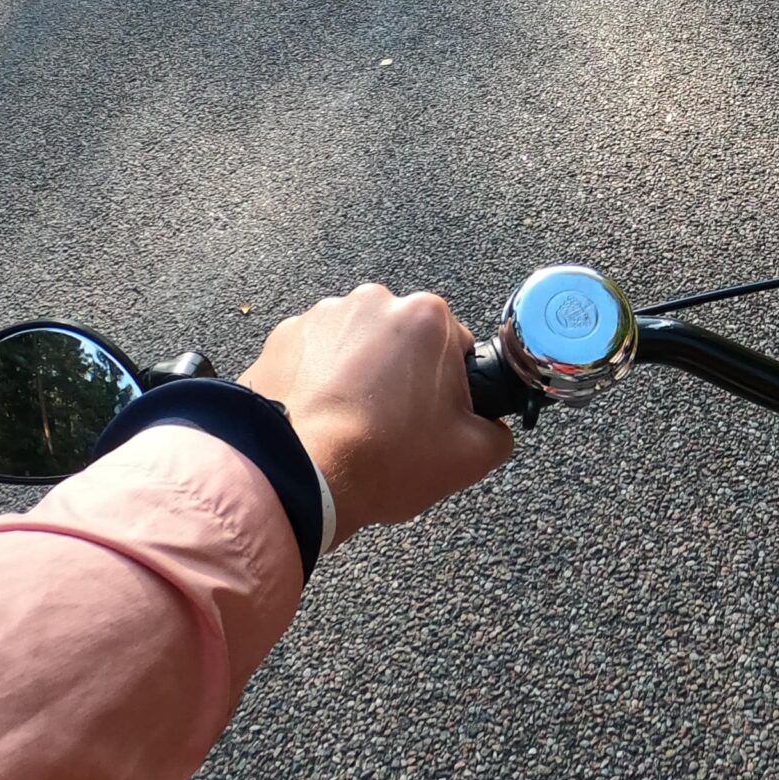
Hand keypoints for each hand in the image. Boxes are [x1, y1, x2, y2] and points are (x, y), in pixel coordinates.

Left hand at [242, 285, 513, 546]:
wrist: (298, 477)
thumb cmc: (384, 459)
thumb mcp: (470, 457)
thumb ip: (497, 433)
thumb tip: (493, 430)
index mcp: (426, 317)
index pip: (455, 346)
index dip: (451, 387)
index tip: (435, 417)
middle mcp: (373, 302)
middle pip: (402, 341)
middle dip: (401, 375)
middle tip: (393, 426)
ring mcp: (320, 317)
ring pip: (355, 346)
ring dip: (357, 376)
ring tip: (350, 426)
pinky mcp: (281, 339)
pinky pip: (311, 358)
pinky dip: (316, 383)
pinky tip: (318, 421)